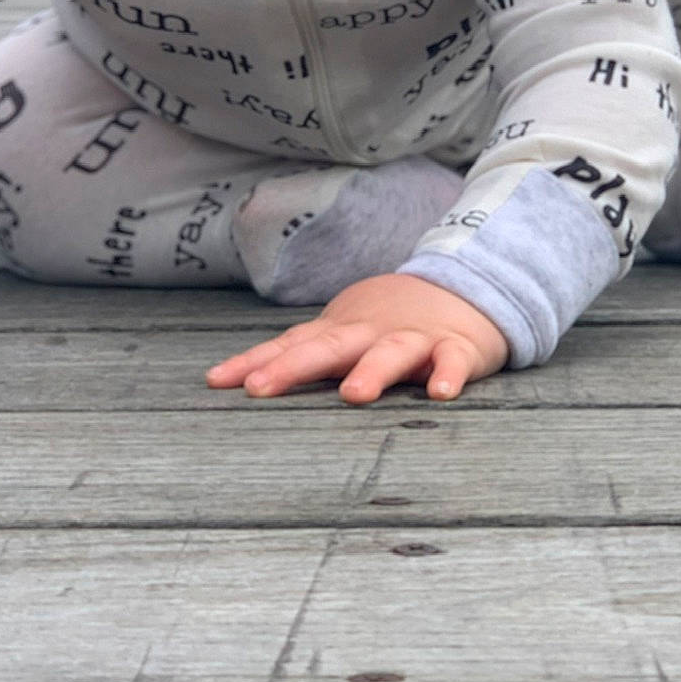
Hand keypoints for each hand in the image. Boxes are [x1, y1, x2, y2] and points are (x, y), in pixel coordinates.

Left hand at [206, 272, 507, 405]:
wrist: (463, 287)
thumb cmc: (389, 319)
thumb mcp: (341, 332)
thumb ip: (296, 354)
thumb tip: (234, 378)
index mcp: (341, 332)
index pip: (292, 345)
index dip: (256, 362)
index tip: (217, 382)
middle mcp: (371, 333)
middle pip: (330, 347)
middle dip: (294, 366)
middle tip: (260, 388)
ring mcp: (414, 339)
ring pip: (391, 353)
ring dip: (372, 371)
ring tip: (354, 394)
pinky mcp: (456, 347)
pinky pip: (452, 362)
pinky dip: (448, 375)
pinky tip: (440, 393)